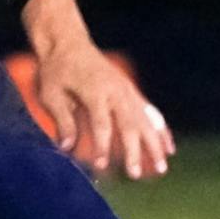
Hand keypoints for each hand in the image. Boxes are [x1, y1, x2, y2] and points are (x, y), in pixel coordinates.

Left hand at [35, 37, 175, 179]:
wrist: (69, 44)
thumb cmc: (56, 71)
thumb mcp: (50, 94)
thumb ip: (62, 120)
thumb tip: (66, 148)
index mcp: (95, 90)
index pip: (102, 124)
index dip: (103, 146)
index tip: (101, 167)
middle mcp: (116, 90)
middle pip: (129, 124)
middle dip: (134, 151)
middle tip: (135, 175)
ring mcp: (127, 90)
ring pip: (145, 120)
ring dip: (154, 145)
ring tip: (161, 168)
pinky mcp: (132, 92)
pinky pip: (151, 113)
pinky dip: (161, 130)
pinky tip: (169, 148)